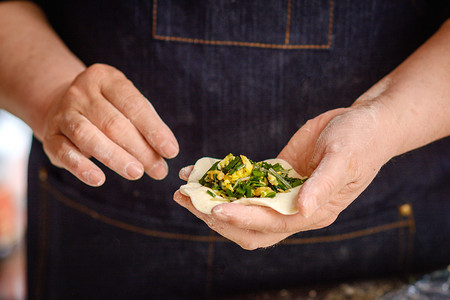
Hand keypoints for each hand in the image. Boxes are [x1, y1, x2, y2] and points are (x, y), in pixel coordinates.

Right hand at [41, 64, 178, 185]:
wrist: (62, 103)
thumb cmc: (108, 107)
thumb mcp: (127, 104)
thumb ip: (146, 125)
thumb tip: (165, 153)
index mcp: (106, 79)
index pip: (134, 105)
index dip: (154, 129)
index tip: (171, 151)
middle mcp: (82, 93)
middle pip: (114, 124)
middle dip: (140, 150)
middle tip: (159, 170)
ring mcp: (63, 114)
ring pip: (88, 137)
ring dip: (115, 158)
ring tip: (137, 173)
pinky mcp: (51, 136)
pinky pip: (65, 153)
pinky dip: (82, 167)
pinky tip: (99, 179)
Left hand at [174, 103, 394, 248]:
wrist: (365, 123)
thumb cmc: (361, 141)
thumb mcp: (344, 160)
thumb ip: (323, 186)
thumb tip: (302, 211)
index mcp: (311, 212)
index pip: (270, 224)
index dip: (241, 218)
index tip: (213, 208)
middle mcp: (293, 209)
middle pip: (248, 225)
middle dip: (215, 216)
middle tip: (186, 199)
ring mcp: (282, 194)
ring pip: (241, 208)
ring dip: (212, 201)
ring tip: (184, 188)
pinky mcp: (276, 176)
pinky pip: (245, 183)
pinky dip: (223, 181)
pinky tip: (202, 171)